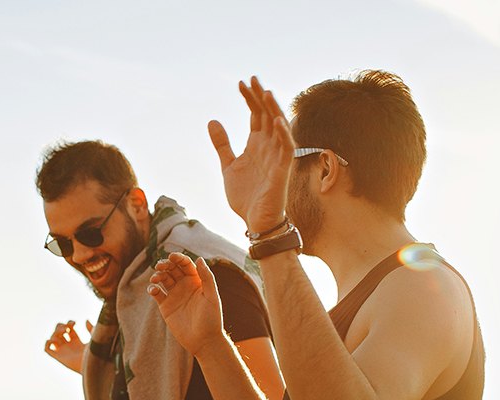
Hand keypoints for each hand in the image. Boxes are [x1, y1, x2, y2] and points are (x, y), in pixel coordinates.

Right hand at [44, 320, 92, 373]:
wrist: (93, 365)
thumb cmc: (96, 354)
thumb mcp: (94, 338)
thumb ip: (91, 329)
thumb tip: (86, 320)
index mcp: (77, 342)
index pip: (69, 330)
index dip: (69, 324)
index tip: (74, 323)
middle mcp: (68, 346)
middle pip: (58, 332)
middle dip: (60, 327)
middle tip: (67, 328)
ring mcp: (63, 351)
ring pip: (52, 338)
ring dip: (55, 332)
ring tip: (63, 333)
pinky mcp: (59, 357)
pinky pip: (47, 349)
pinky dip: (48, 343)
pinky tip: (55, 340)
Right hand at [147, 254, 224, 356]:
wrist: (203, 341)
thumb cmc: (211, 319)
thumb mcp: (212, 296)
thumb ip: (207, 277)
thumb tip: (199, 258)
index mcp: (197, 281)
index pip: (186, 264)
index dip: (178, 258)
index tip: (171, 256)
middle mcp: (185, 286)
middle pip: (172, 269)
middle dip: (165, 264)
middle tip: (160, 266)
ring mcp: (174, 295)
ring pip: (163, 279)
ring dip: (157, 275)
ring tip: (155, 278)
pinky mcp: (165, 306)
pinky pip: (156, 293)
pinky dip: (152, 289)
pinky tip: (153, 290)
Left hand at [209, 76, 294, 231]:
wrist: (255, 222)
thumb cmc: (246, 196)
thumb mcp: (228, 166)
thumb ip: (222, 144)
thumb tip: (212, 120)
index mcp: (256, 145)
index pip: (255, 115)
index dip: (249, 99)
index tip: (240, 83)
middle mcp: (269, 147)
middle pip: (267, 116)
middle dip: (260, 97)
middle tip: (251, 78)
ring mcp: (277, 157)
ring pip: (278, 128)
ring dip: (272, 110)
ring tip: (264, 92)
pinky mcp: (283, 171)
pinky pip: (287, 149)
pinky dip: (284, 134)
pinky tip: (277, 120)